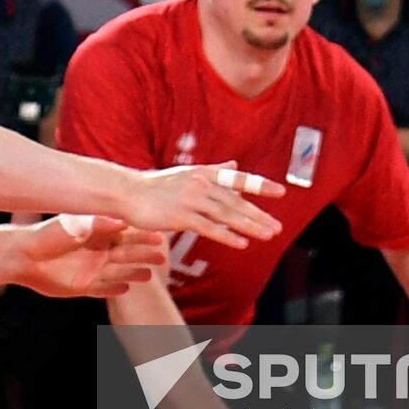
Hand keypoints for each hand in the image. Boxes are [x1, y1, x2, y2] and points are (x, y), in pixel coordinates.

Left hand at [14, 215, 166, 298]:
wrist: (23, 256)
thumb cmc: (48, 235)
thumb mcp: (74, 226)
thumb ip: (98, 224)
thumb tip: (123, 220)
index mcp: (96, 234)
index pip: (125, 234)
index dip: (142, 235)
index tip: (160, 235)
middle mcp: (96, 251)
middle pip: (126, 253)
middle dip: (144, 254)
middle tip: (162, 255)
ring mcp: (90, 269)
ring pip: (119, 272)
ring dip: (134, 273)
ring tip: (150, 275)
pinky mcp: (82, 286)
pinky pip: (103, 290)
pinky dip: (114, 290)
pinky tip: (127, 289)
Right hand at [123, 161, 283, 248]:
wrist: (127, 192)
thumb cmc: (156, 186)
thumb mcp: (187, 174)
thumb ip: (213, 171)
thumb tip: (234, 164)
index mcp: (203, 172)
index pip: (237, 179)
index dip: (259, 185)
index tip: (281, 192)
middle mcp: (200, 183)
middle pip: (236, 201)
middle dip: (259, 214)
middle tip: (278, 227)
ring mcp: (190, 199)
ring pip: (226, 215)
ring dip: (249, 226)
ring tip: (268, 235)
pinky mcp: (180, 216)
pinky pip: (208, 228)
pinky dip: (226, 235)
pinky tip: (241, 244)